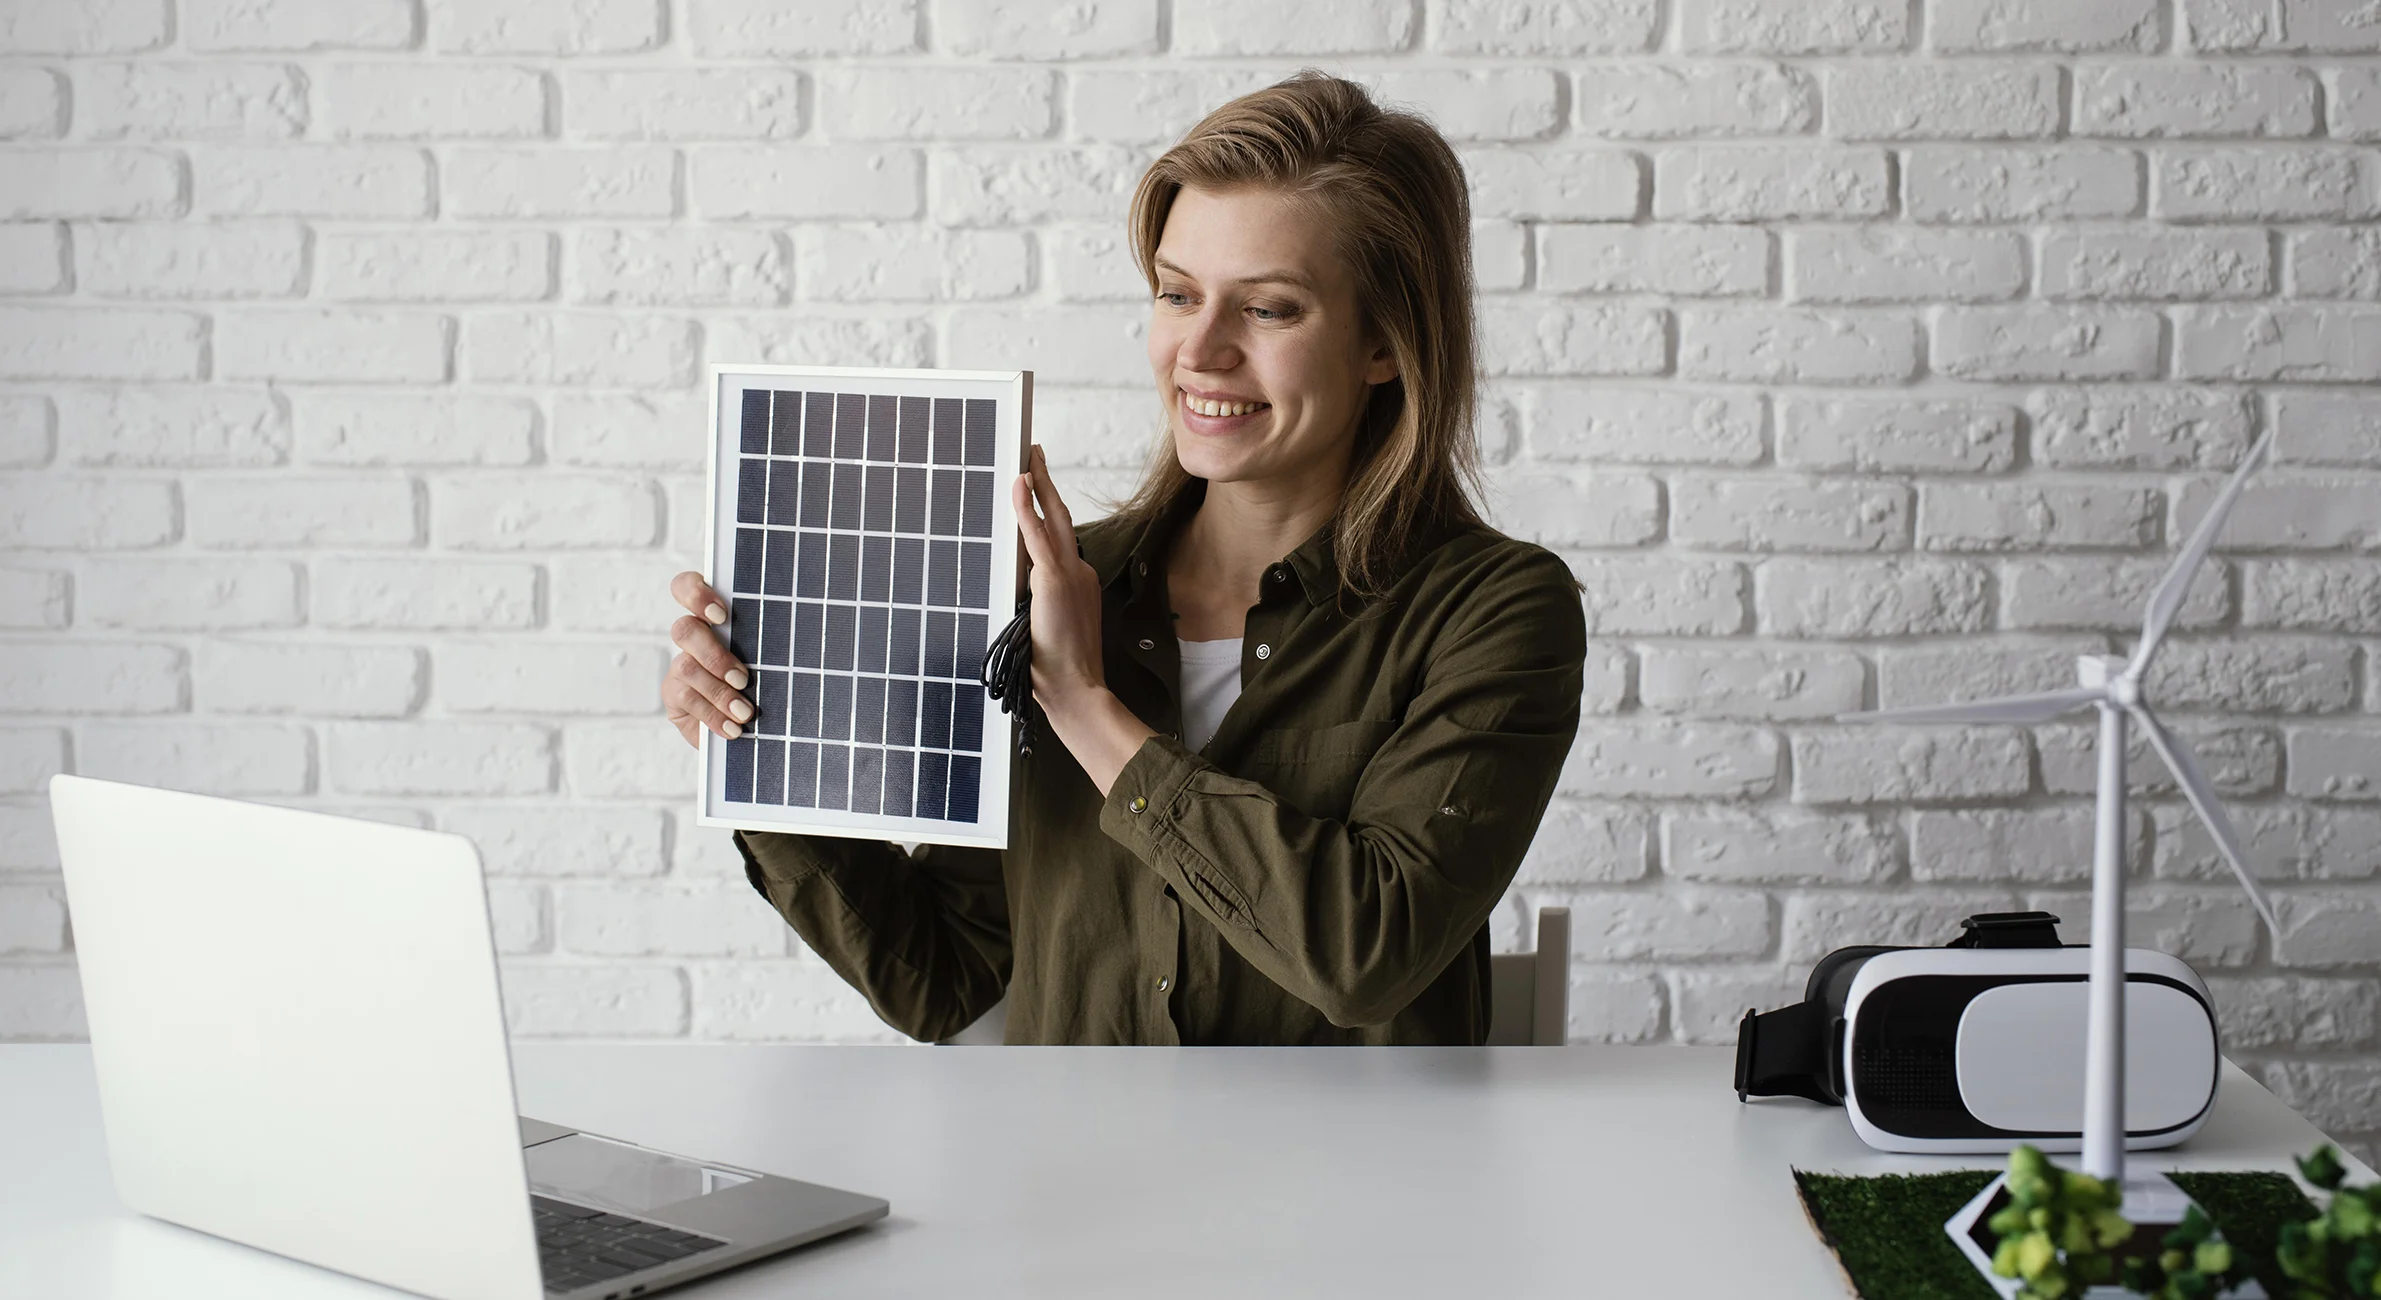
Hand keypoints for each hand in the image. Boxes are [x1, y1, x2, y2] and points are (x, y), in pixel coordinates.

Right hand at [664, 571, 752, 747]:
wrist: (753, 725)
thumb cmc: (767, 680)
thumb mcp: (769, 659)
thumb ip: (768, 646)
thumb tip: (799, 643)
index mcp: (715, 617)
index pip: (686, 587)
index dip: (696, 594)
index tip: (721, 614)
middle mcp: (693, 637)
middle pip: (684, 630)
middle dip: (712, 654)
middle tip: (742, 678)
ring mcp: (680, 665)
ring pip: (684, 666)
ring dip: (717, 691)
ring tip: (744, 711)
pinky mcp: (674, 694)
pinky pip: (686, 699)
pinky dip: (712, 715)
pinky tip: (732, 729)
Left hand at [1012, 445, 1107, 712]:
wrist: (1076, 689)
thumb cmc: (1059, 671)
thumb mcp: (1047, 629)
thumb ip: (1038, 604)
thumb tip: (1019, 591)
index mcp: (1079, 584)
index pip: (1059, 540)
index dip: (1046, 513)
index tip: (1038, 493)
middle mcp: (1079, 572)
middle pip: (1061, 517)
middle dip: (1047, 484)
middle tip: (1036, 455)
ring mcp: (1070, 573)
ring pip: (1053, 517)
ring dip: (1039, 484)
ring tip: (1028, 457)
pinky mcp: (1055, 579)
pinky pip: (1036, 534)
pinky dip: (1026, 507)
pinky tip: (1018, 483)